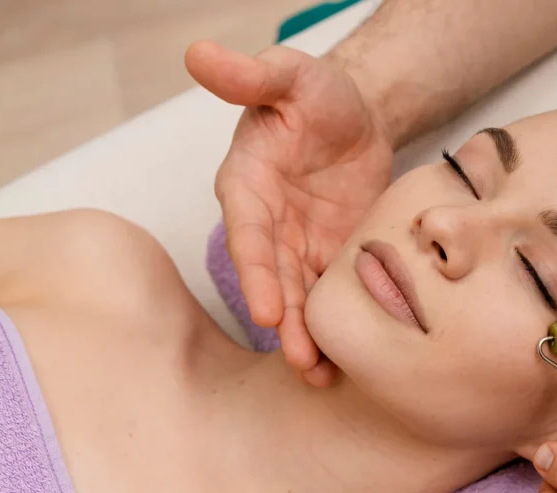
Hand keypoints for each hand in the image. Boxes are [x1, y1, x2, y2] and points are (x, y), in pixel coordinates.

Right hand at [186, 40, 392, 385]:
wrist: (355, 114)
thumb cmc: (316, 94)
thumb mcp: (291, 75)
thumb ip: (252, 75)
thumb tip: (200, 53)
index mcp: (249, 184)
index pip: (249, 233)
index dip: (257, 272)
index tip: (267, 309)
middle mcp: (269, 223)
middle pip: (273, 278)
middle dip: (284, 320)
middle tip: (300, 360)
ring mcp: (300, 243)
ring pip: (300, 296)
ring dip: (307, 335)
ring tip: (319, 375)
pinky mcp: (332, 254)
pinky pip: (330, 293)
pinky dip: (335, 324)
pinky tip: (346, 359)